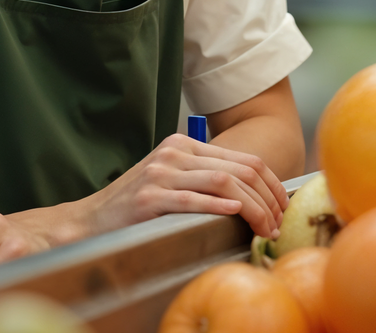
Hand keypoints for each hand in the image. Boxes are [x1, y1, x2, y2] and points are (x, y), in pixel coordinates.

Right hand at [85, 133, 286, 237]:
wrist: (93, 219)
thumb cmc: (136, 204)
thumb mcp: (170, 178)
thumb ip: (203, 177)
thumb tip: (251, 194)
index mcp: (183, 146)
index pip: (243, 159)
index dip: (271, 184)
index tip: (282, 208)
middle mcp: (174, 154)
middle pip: (239, 170)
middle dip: (268, 200)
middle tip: (277, 225)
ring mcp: (161, 174)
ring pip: (223, 182)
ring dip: (253, 208)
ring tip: (264, 229)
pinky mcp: (150, 197)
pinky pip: (193, 198)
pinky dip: (219, 204)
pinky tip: (235, 213)